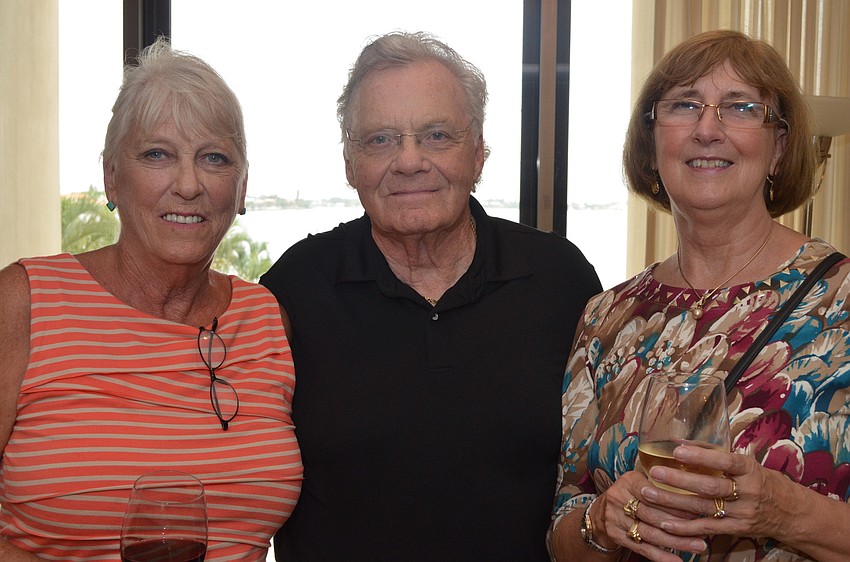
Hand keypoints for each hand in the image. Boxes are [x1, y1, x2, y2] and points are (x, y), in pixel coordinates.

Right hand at [595, 470, 708, 560]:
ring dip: (676, 542)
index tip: (697, 511)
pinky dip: (661, 556)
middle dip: (680, 524)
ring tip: (698, 546)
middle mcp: (619, 499)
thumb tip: (697, 487)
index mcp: (628, 481)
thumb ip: (661, 483)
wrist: (601, 511)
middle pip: (653, 514)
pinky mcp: (617, 536)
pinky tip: (677, 560)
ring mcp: (616, 519)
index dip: (675, 504)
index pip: (653, 493)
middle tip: (704, 531)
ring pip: (650, 533)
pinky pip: (642, 547)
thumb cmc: (630, 494)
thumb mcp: (641, 480)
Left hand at [640, 444, 802, 542]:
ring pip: (703, 507)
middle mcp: (747, 492)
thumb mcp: (748, 465)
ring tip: (649, 494)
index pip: (726, 461)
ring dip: (673, 502)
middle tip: (655, 472)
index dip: (702, 455)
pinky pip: (707, 528)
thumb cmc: (764, 482)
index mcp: (750, 470)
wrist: (792, 513)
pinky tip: (664, 524)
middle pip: (710, 486)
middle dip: (679, 480)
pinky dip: (684, 527)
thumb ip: (719, 456)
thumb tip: (682, 441)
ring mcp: (742, 513)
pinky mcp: (737, 529)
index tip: (678, 450)